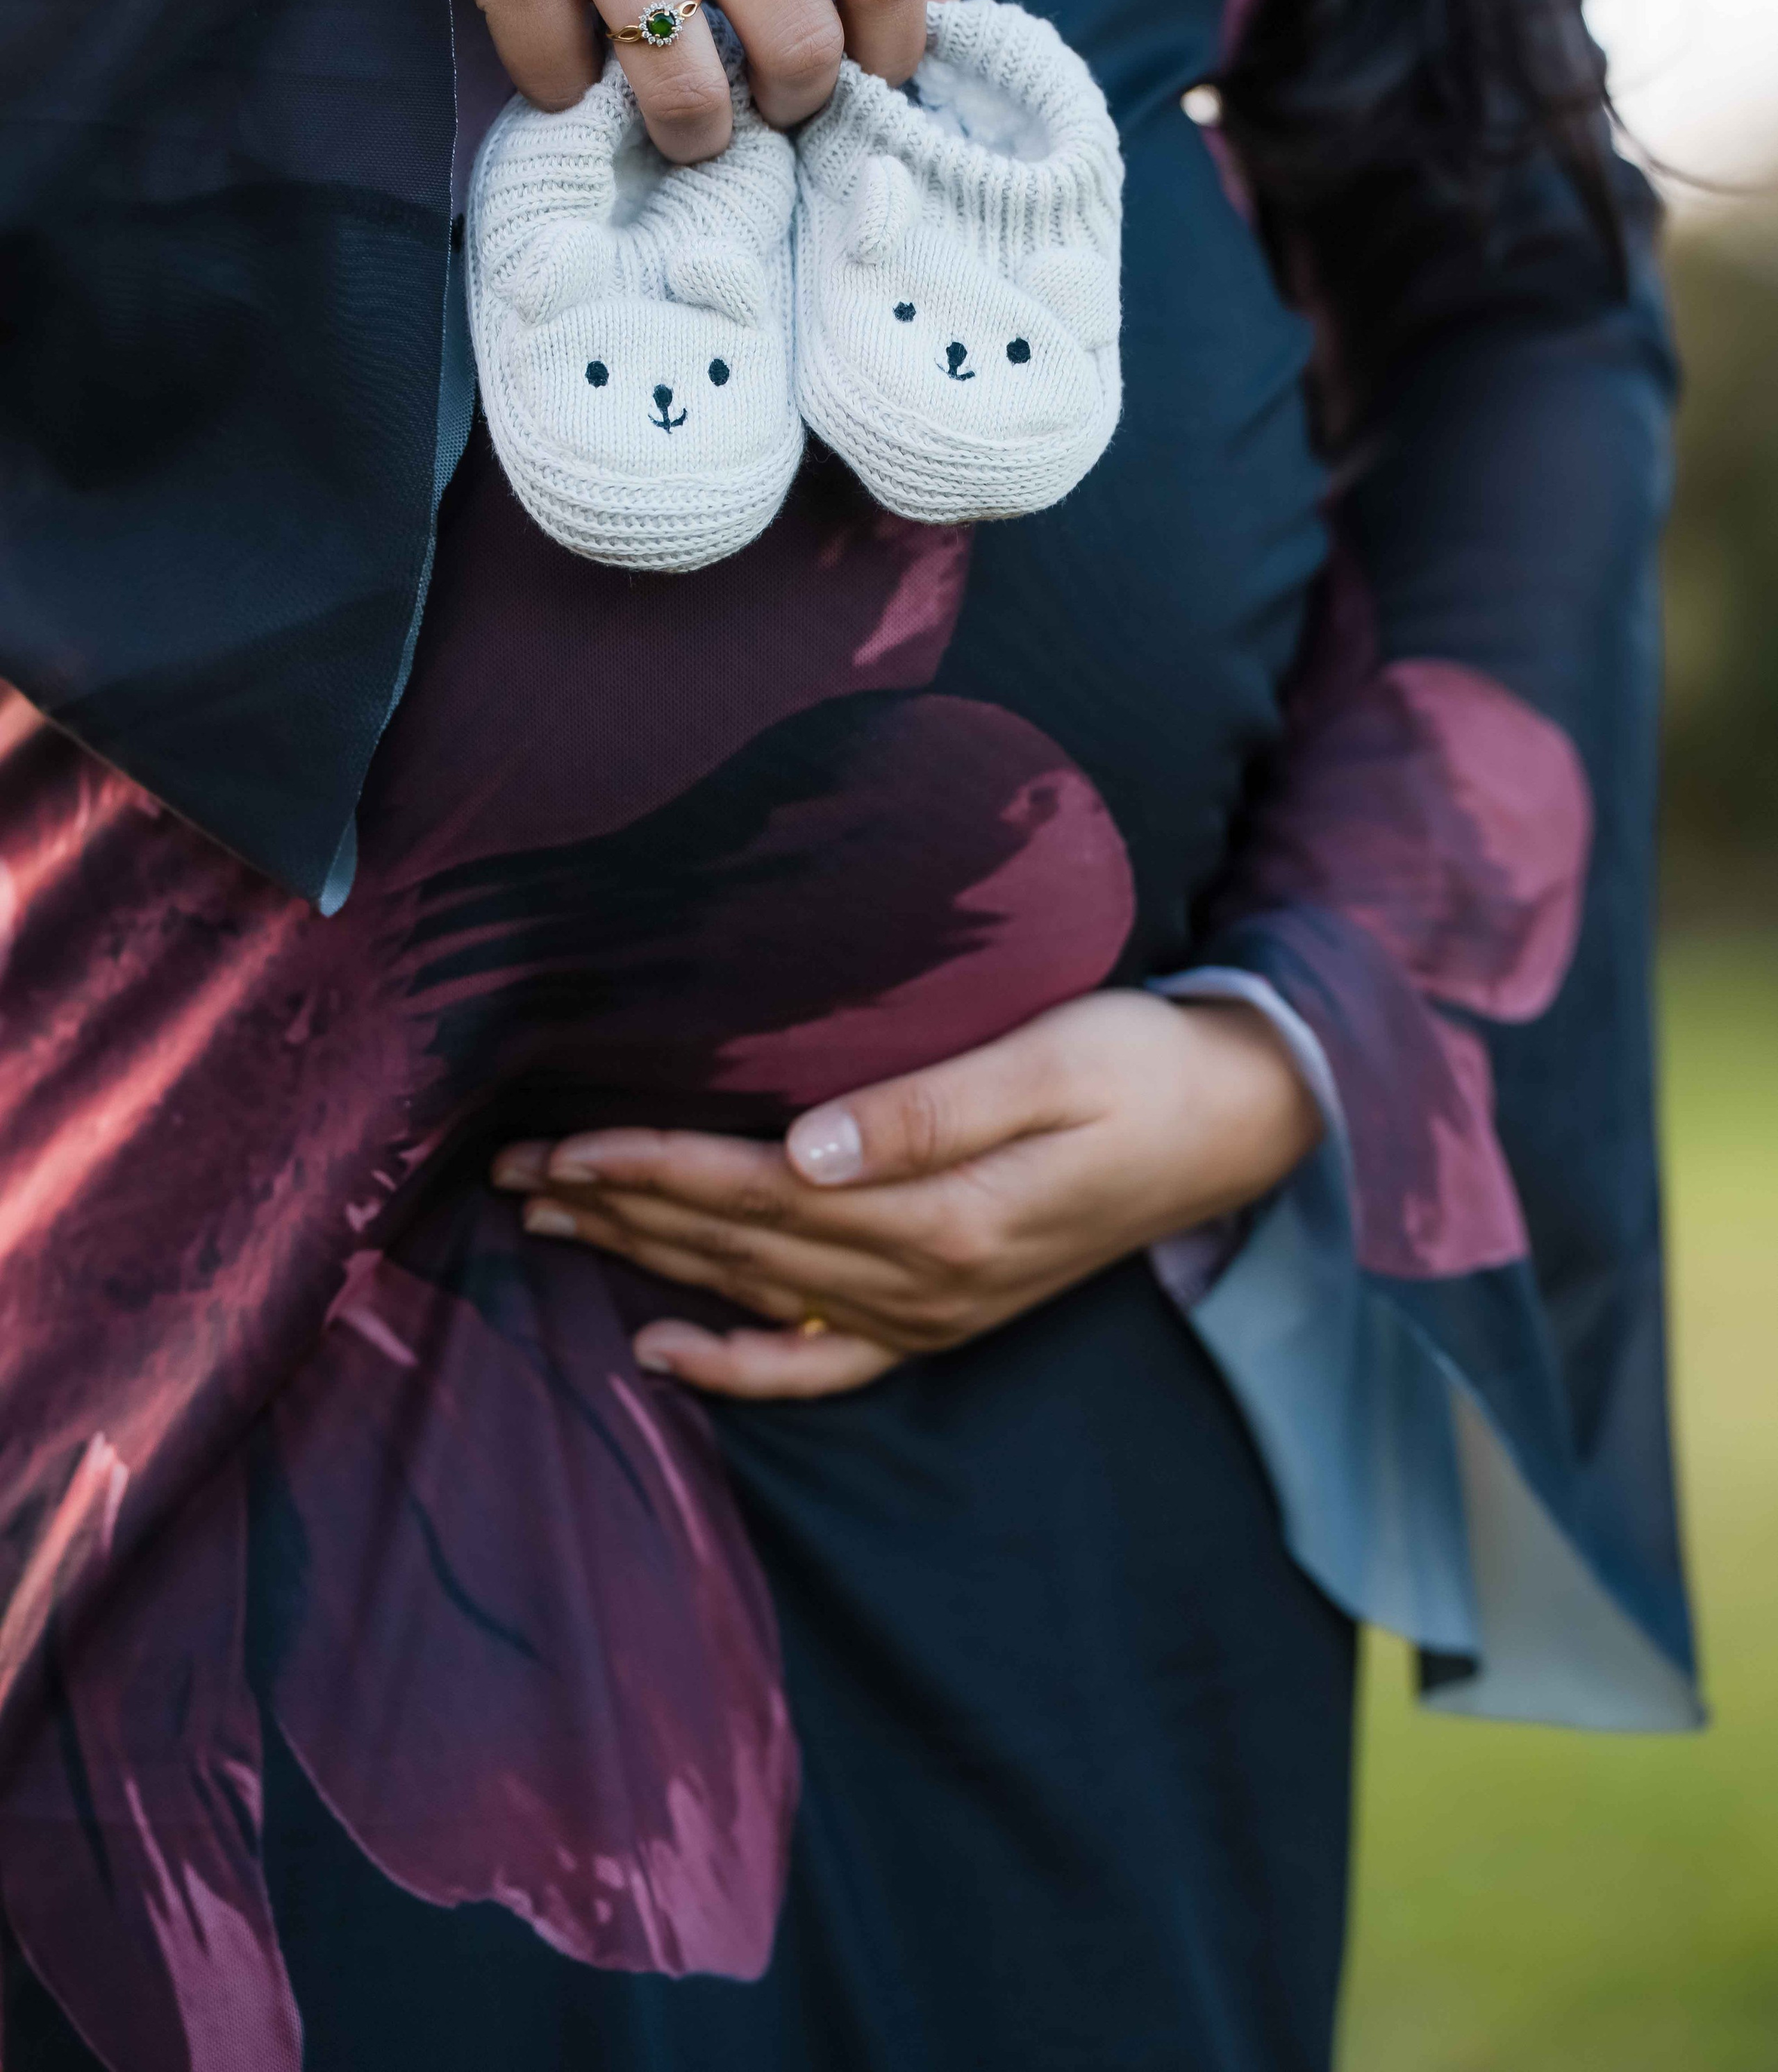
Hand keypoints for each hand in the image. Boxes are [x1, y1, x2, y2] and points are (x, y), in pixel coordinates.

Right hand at [441, 0, 953, 157]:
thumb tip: (942, 13)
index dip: (895, 50)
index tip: (876, 75)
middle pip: (797, 39)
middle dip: (800, 104)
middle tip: (778, 104)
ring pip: (685, 90)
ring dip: (702, 134)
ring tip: (698, 119)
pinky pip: (564, 81)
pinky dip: (582, 95)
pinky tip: (590, 55)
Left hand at [489, 992, 1321, 1399]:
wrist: (1239, 1125)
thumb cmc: (1142, 1068)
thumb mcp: (1048, 1062)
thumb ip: (927, 1111)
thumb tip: (803, 1147)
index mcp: (941, 1216)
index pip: (755, 1193)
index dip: (650, 1170)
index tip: (559, 1147)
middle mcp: (925, 1282)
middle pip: (735, 1247)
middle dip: (617, 1212)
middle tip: (510, 1178)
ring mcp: (933, 1312)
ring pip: (757, 1294)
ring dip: (649, 1263)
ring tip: (552, 1228)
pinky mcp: (946, 1315)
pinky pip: (823, 1361)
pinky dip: (740, 1364)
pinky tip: (664, 1351)